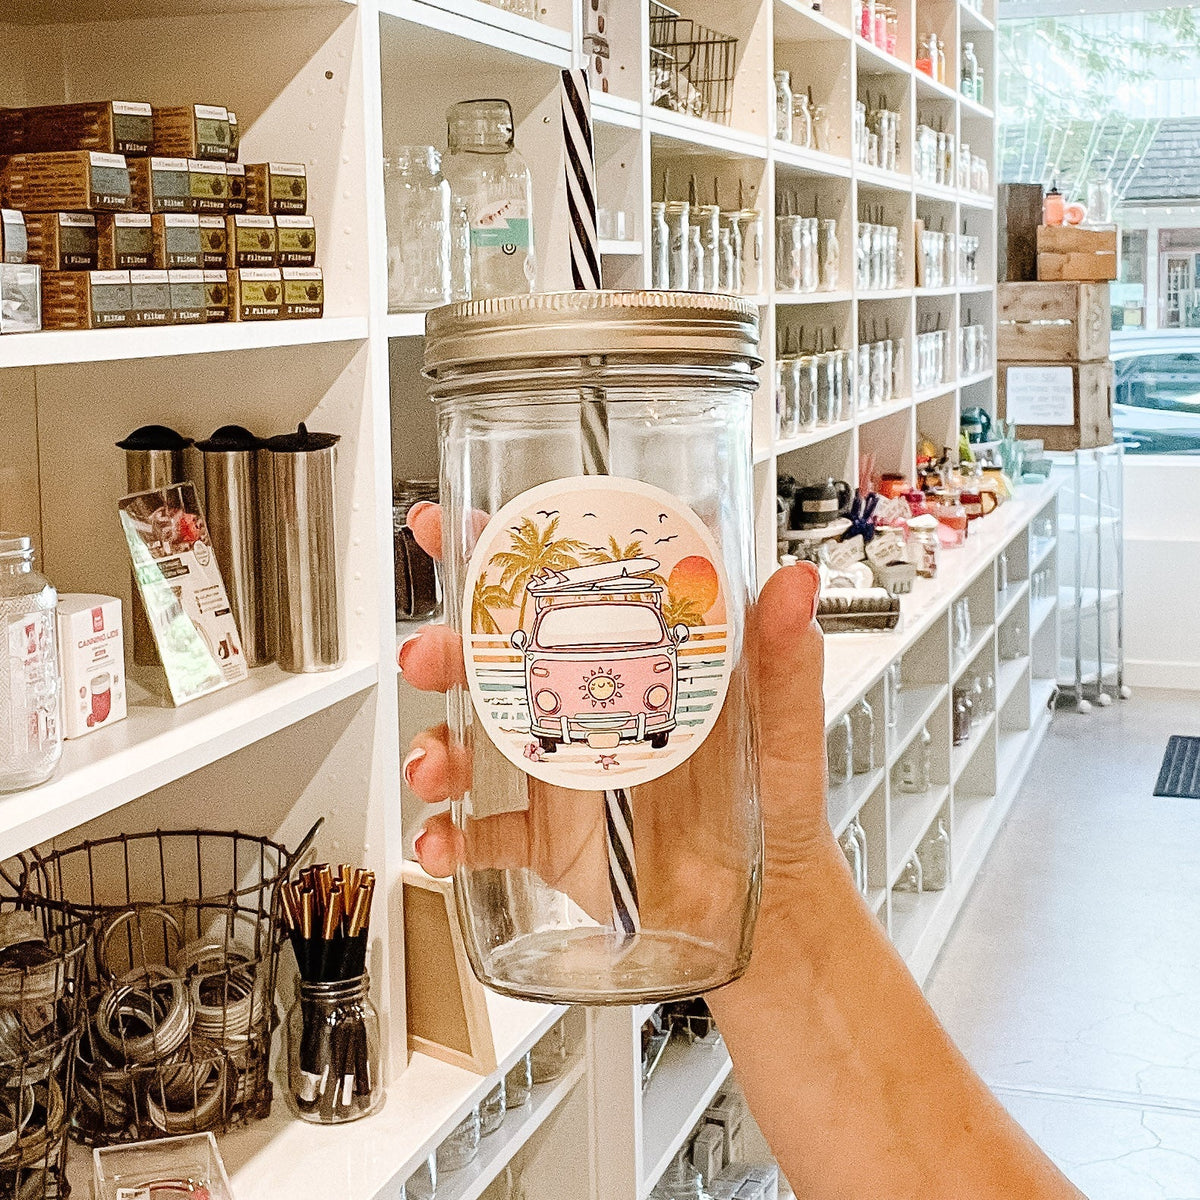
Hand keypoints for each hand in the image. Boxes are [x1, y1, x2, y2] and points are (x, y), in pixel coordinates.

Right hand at [400, 502, 836, 939]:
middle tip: (428, 655)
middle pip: (490, 665)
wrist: (766, 901)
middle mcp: (581, 710)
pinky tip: (440, 841)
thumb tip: (795, 582)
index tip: (445, 529)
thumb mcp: (784, 722)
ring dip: (436, 748)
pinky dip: (450, 838)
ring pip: (472, 746)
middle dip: (444, 652)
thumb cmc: (775, 798)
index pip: (556, 596)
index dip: (492, 559)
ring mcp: (558, 775)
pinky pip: (484, 835)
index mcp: (627, 665)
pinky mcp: (549, 840)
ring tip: (434, 766)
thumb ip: (786, 655)